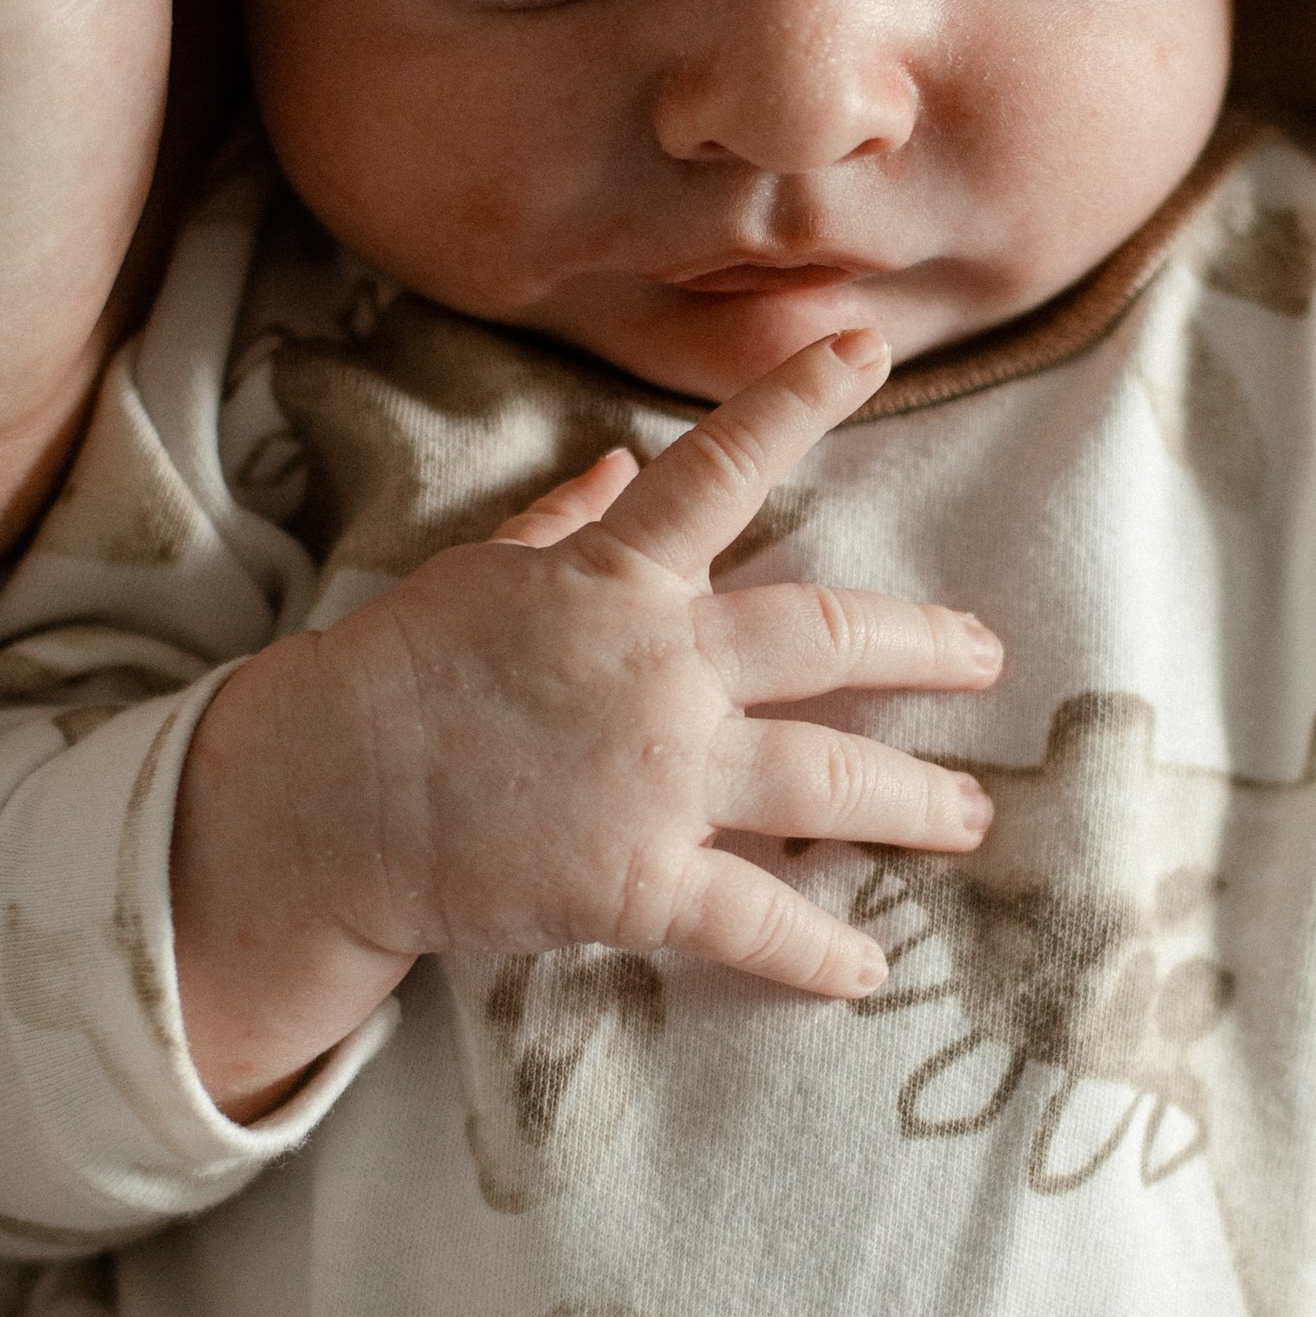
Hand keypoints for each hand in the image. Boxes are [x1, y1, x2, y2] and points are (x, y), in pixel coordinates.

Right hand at [170, 329, 1004, 1113]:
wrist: (327, 798)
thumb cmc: (395, 677)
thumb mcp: (480, 576)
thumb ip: (568, 528)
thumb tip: (622, 465)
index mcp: (615, 578)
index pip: (724, 467)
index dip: (798, 399)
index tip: (867, 345)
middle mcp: (659, 666)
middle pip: (826, 638)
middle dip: (924, 644)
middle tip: (988, 656)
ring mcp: (658, 774)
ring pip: (828, 780)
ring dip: (915, 801)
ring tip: (972, 819)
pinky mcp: (639, 878)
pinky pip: (757, 917)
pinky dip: (818, 950)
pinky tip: (868, 971)